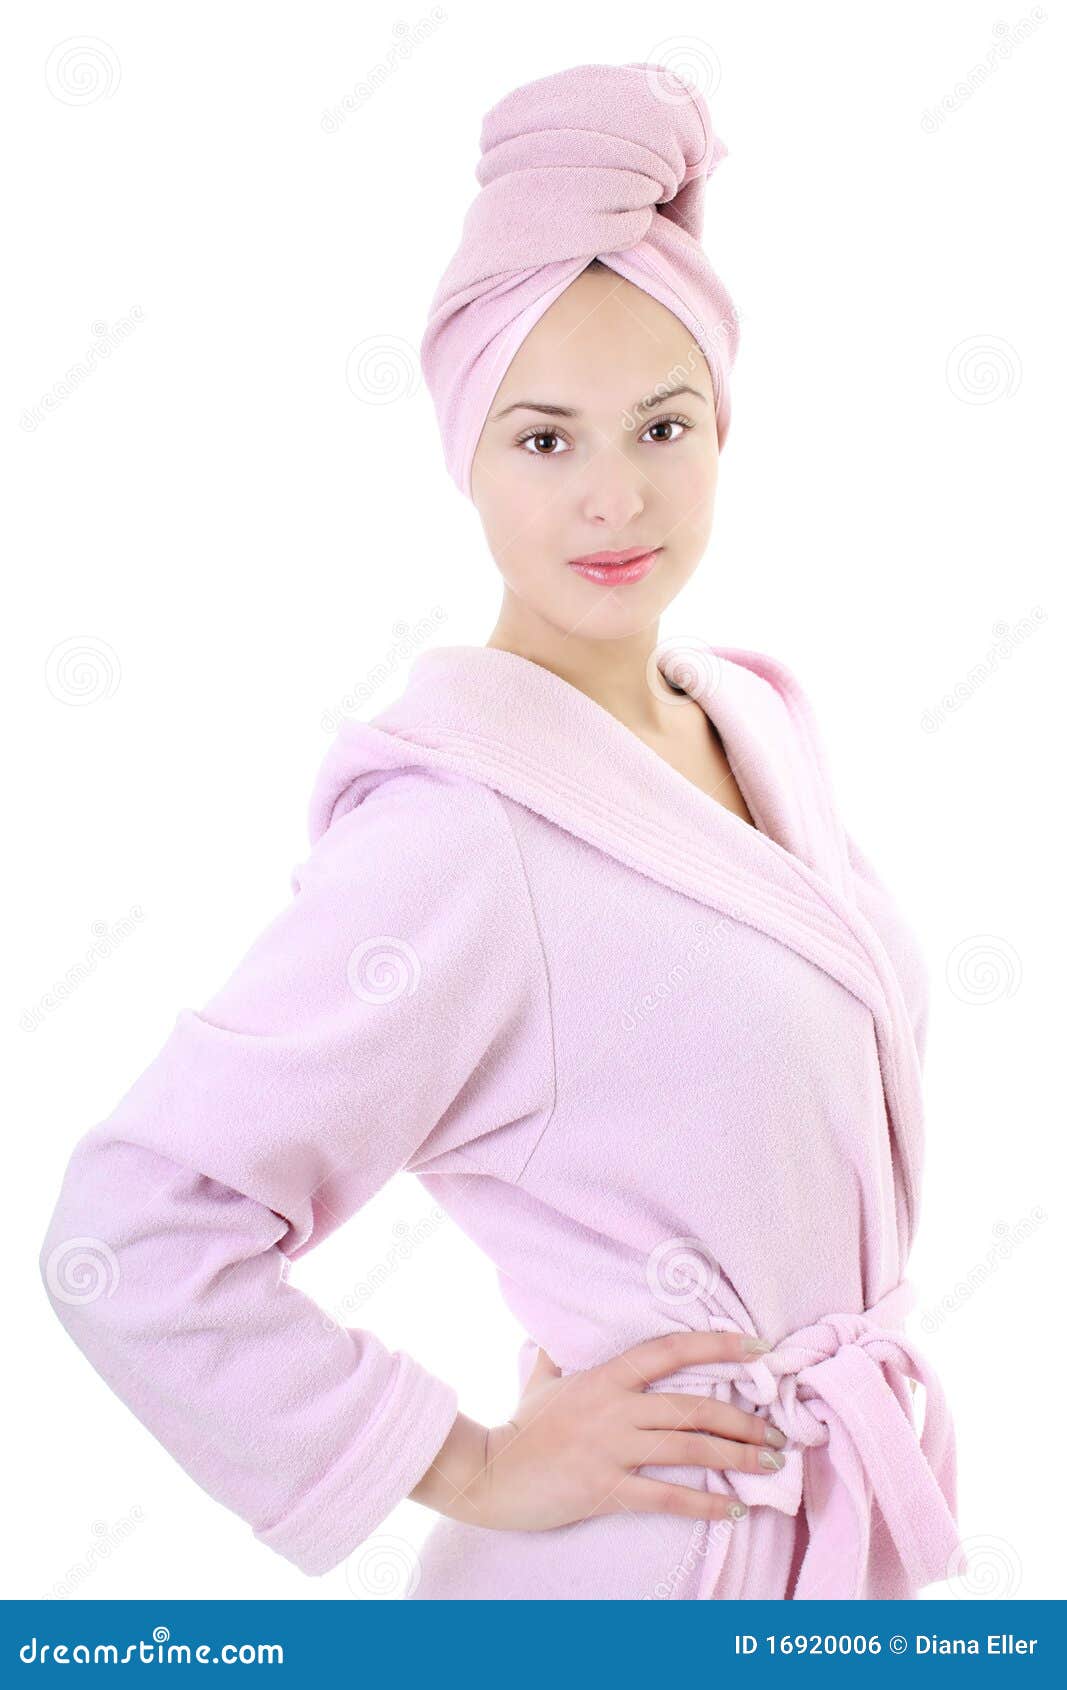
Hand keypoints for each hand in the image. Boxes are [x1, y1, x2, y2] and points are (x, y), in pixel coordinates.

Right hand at [468, 1329, 786, 1531]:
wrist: (487, 1473)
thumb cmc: (518, 1427)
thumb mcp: (541, 1381)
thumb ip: (556, 1356)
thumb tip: (550, 1328)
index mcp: (605, 1377)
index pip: (670, 1350)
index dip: (717, 1345)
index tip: (757, 1348)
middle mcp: (615, 1407)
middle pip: (694, 1406)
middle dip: (744, 1419)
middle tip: (778, 1433)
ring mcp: (611, 1448)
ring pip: (689, 1448)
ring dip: (737, 1456)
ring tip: (770, 1464)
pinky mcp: (605, 1488)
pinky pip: (667, 1497)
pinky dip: (705, 1505)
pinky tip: (734, 1510)